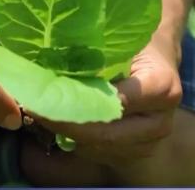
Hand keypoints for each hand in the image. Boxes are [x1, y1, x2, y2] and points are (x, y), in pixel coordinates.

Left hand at [36, 38, 181, 168]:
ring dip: (65, 134)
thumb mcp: (122, 41)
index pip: (115, 103)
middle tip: (32, 109)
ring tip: (40, 113)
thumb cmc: (135, 45)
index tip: (45, 96)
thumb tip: (49, 58)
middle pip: (105, 133)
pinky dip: (74, 140)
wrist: (158, 62)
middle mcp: (160, 121)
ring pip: (98, 148)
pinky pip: (98, 154)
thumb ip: (97, 52)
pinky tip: (57, 123)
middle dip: (63, 124)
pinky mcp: (136, 154)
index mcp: (162, 87)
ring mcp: (150, 142)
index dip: (77, 103)